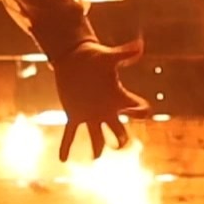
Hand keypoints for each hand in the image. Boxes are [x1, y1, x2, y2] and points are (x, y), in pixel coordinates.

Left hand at [54, 37, 149, 161]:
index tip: (141, 109)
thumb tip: (140, 45)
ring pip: (97, 137)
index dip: (140, 109)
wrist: (73, 57)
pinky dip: (66, 146)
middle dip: (120, 140)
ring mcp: (91, 114)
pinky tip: (62, 159)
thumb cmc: (94, 56)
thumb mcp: (108, 56)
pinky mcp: (74, 114)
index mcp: (118, 97)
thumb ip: (124, 53)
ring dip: (96, 148)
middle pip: (119, 131)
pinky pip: (71, 133)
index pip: (136, 108)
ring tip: (93, 158)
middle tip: (119, 146)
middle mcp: (107, 110)